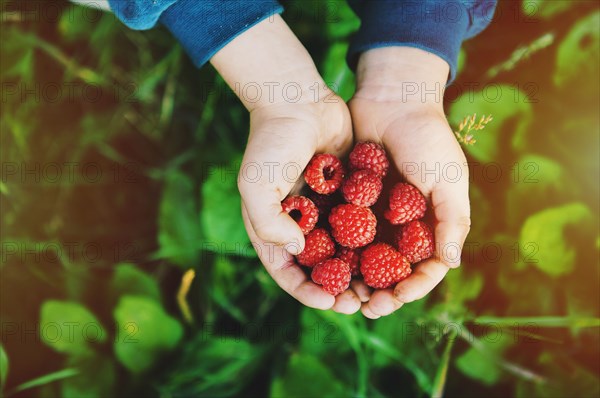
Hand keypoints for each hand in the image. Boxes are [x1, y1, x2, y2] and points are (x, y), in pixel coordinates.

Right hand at [211, 16, 369, 312]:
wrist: (298, 100)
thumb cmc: (271, 142)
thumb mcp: (255, 184)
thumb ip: (268, 223)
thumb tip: (299, 252)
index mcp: (273, 227)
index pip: (287, 272)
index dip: (306, 291)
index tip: (327, 301)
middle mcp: (299, 225)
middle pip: (319, 269)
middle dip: (338, 289)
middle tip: (360, 303)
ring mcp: (324, 211)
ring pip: (343, 251)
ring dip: (359, 271)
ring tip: (379, 287)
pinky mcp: (346, 196)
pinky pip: (360, 225)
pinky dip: (372, 241)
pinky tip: (392, 253)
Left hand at [349, 47, 470, 318]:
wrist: (393, 99)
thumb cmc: (428, 137)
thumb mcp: (448, 177)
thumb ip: (452, 219)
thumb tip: (450, 263)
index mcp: (430, 224)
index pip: (425, 268)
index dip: (412, 288)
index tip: (394, 299)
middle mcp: (403, 225)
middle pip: (391, 271)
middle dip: (380, 291)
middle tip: (362, 306)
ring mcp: (376, 214)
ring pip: (364, 257)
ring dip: (354, 278)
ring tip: (340, 293)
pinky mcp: (352, 201)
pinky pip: (343, 231)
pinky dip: (336, 249)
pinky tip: (322, 262)